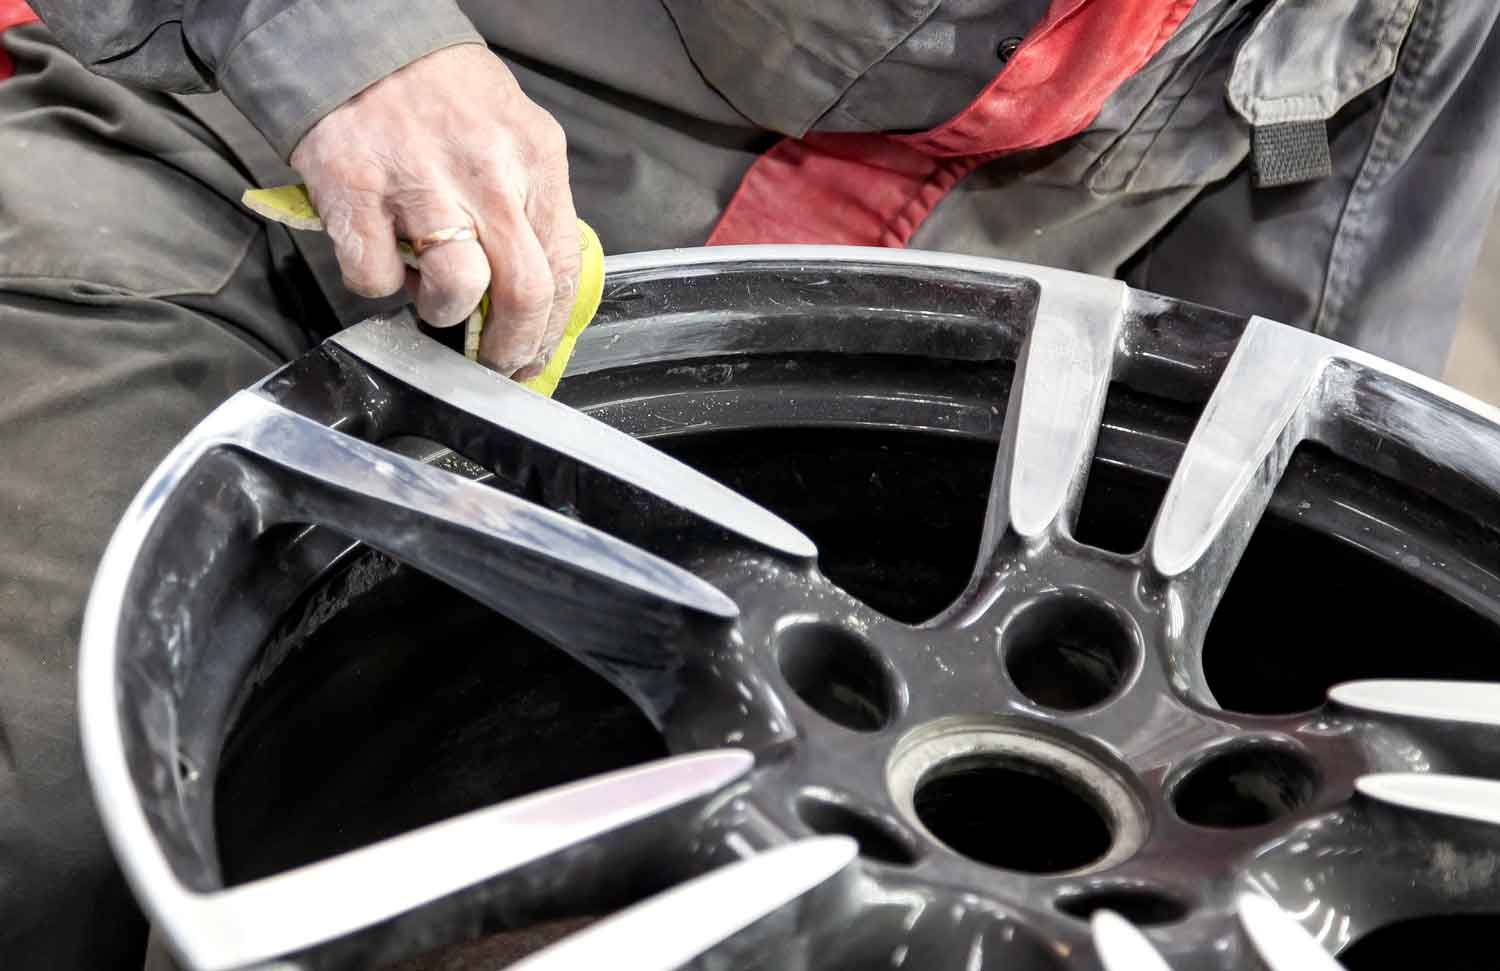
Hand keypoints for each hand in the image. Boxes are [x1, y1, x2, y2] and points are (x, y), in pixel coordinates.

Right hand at [291, 43, 578, 377]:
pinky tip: (385, 260)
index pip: (562, 267)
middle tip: (495, 363)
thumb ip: (532, 205)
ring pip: (457, 290)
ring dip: (445, 314)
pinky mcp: (355, 191)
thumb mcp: (515, 134)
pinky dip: (380, 287)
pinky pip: (376, 277)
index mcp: (535, 159)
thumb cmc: (444, 95)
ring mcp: (419, 182)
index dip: (550, 328)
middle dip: (511, 347)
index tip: (535, 354)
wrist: (363, 40)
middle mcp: (486, 172)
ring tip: (434, 300)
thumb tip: (539, 293)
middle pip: (523, 292)